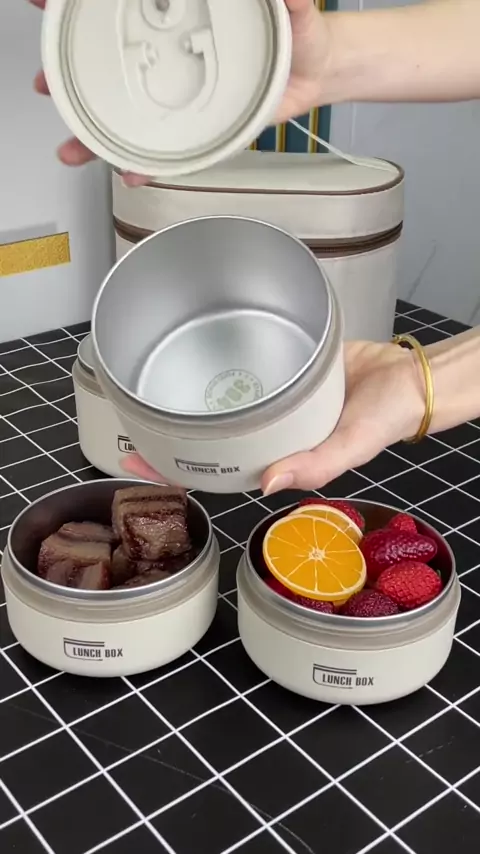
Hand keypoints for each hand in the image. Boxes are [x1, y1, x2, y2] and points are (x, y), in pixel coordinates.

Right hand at [30, 0, 327, 182]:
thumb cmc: (299, 35)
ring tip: (75, 143)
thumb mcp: (293, 9)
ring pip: (128, 108)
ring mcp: (181, 88)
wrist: (316, 75)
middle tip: (47, 80)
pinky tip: (133, 170)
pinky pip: (164, 143)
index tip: (52, 4)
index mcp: (186, 13)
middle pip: (109, 61)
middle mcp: (174, 51)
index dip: (85, 8)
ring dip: (95, 128)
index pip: (128, 7)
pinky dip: (146, 161)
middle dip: (69, 72)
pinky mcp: (196, 122)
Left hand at [122, 341, 425, 492]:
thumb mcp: (352, 447)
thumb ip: (316, 465)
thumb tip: (267, 483)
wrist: (406, 377)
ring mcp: (269, 398)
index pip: (216, 469)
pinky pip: (243, 365)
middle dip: (167, 431)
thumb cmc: (383, 418)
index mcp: (276, 456)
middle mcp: (266, 429)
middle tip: (128, 419)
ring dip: (189, 396)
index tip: (136, 460)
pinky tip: (196, 351)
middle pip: (207, 433)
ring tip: (150, 384)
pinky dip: (220, 363)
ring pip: (220, 399)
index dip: (176, 468)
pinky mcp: (278, 366)